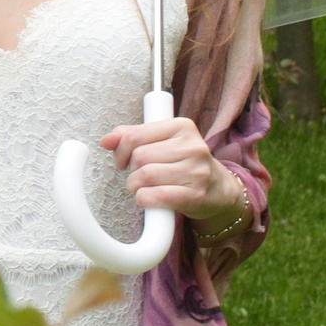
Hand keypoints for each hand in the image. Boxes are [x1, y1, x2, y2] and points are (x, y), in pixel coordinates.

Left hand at [101, 116, 244, 219]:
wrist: (218, 190)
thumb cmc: (183, 163)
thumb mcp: (161, 142)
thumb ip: (133, 136)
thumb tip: (107, 140)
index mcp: (182, 126)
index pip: (135, 135)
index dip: (121, 150)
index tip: (123, 159)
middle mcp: (193, 146)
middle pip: (139, 157)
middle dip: (131, 170)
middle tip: (139, 176)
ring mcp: (197, 171)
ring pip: (145, 176)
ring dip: (136, 186)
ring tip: (144, 187)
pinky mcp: (196, 195)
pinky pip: (154, 196)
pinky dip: (144, 199)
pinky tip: (149, 198)